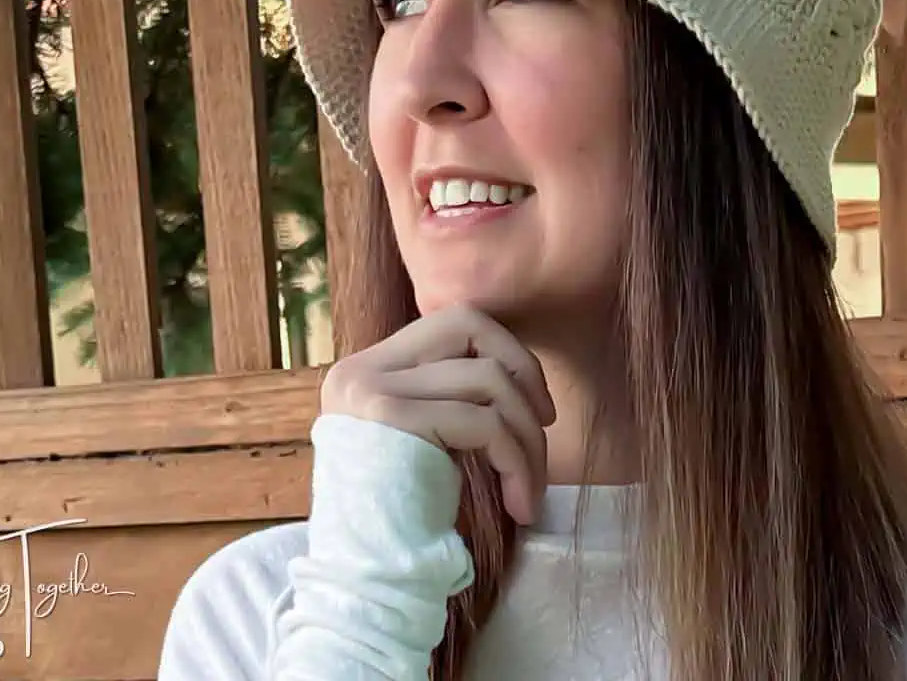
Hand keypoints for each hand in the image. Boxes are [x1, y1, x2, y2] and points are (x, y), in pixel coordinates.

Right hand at [319, 304, 555, 524]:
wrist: (361, 583)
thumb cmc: (402, 521)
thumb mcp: (419, 440)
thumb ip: (444, 396)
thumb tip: (518, 370)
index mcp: (365, 369)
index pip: (452, 322)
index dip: (504, 350)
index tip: (534, 403)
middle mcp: (362, 370)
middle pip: (467, 323)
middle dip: (522, 369)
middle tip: (545, 426)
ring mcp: (372, 391)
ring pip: (487, 379)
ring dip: (527, 437)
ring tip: (530, 490)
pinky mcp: (391, 420)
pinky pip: (482, 423)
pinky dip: (517, 462)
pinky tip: (521, 504)